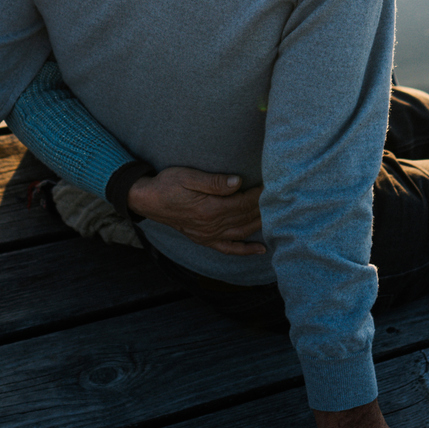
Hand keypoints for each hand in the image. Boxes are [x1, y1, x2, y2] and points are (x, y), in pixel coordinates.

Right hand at [127, 167, 264, 253]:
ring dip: (260, 225)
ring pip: (242, 232)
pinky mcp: (205, 240)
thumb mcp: (188, 176)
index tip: (273, 184)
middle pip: (245, 217)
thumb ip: (214, 182)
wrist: (148, 200)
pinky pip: (229, 249)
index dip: (259, 193)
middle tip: (280, 197)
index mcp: (210, 209)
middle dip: (264, 207)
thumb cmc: (168, 184)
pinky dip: (245, 250)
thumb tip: (238, 182)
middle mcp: (211, 225)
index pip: (243, 201)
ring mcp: (208, 235)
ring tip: (277, 217)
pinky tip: (260, 249)